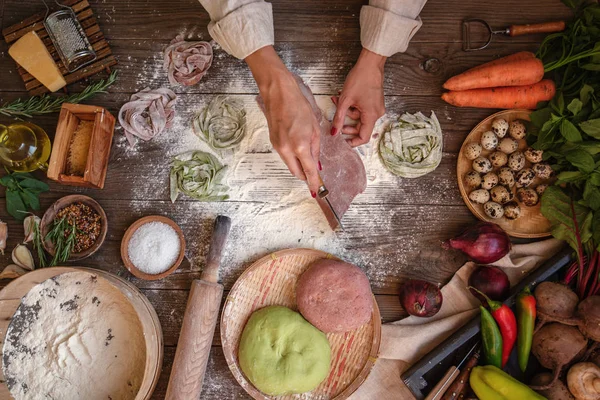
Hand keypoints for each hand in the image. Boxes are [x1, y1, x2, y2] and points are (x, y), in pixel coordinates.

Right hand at [246, 46, 321, 196]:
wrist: (279, 94)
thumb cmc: (299, 106)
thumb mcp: (314, 127)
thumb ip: (315, 148)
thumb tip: (316, 163)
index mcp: (300, 145)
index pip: (309, 170)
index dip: (314, 182)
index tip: (317, 190)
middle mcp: (287, 149)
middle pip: (297, 172)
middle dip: (306, 177)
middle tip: (315, 178)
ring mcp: (278, 147)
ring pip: (290, 165)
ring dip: (299, 167)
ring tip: (309, 162)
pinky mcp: (273, 143)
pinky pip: (285, 156)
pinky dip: (293, 158)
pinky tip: (299, 151)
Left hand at [332, 48, 385, 146]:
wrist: (370, 64)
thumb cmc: (360, 79)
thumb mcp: (345, 100)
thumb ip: (339, 118)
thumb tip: (334, 132)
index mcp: (371, 115)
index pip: (364, 137)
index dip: (353, 142)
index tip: (344, 142)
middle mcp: (377, 114)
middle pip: (362, 128)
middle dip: (348, 126)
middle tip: (337, 123)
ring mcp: (377, 108)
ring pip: (360, 118)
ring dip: (348, 113)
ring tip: (337, 102)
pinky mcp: (375, 102)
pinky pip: (363, 111)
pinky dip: (353, 107)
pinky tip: (345, 98)